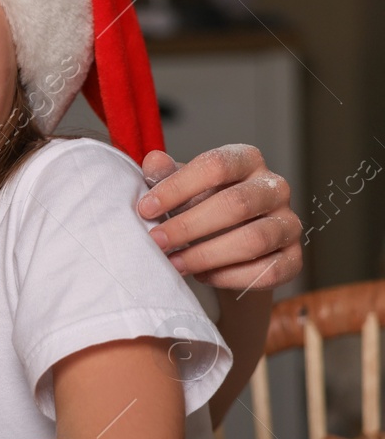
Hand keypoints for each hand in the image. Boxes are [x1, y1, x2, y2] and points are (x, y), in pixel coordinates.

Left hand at [139, 145, 301, 290]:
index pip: (216, 166)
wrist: (226, 244)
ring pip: (253, 240)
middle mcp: (275, 188)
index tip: (145, 209)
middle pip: (235, 204)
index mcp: (246, 160)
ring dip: (206, 255)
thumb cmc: (200, 205)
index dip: (177, 188)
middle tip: (156, 241)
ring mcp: (289, 223)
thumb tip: (153, 161)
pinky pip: (267, 272)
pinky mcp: (293, 259)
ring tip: (174, 263)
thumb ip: (166, 174)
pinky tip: (202, 276)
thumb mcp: (180, 186)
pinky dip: (229, 277)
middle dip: (188, 226)